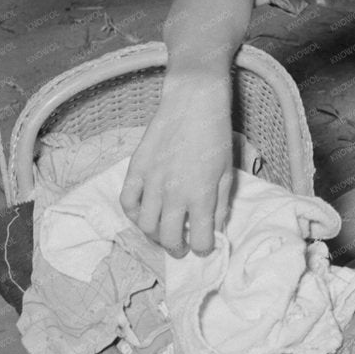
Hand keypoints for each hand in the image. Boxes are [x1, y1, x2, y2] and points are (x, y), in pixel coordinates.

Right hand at [119, 75, 233, 255]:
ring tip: (163, 235)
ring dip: (155, 236)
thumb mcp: (228, 173)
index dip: (202, 249)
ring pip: (145, 225)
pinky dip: (133, 214)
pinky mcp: (136, 168)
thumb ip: (221, 204)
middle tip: (181, 248)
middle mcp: (174, 193)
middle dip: (176, 249)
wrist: (193, 104)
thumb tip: (215, 228)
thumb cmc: (216, 137)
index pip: (199, 239)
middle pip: (168, 237)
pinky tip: (143, 215)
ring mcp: (151, 181)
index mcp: (201, 195)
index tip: (203, 247)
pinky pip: (127, 202)